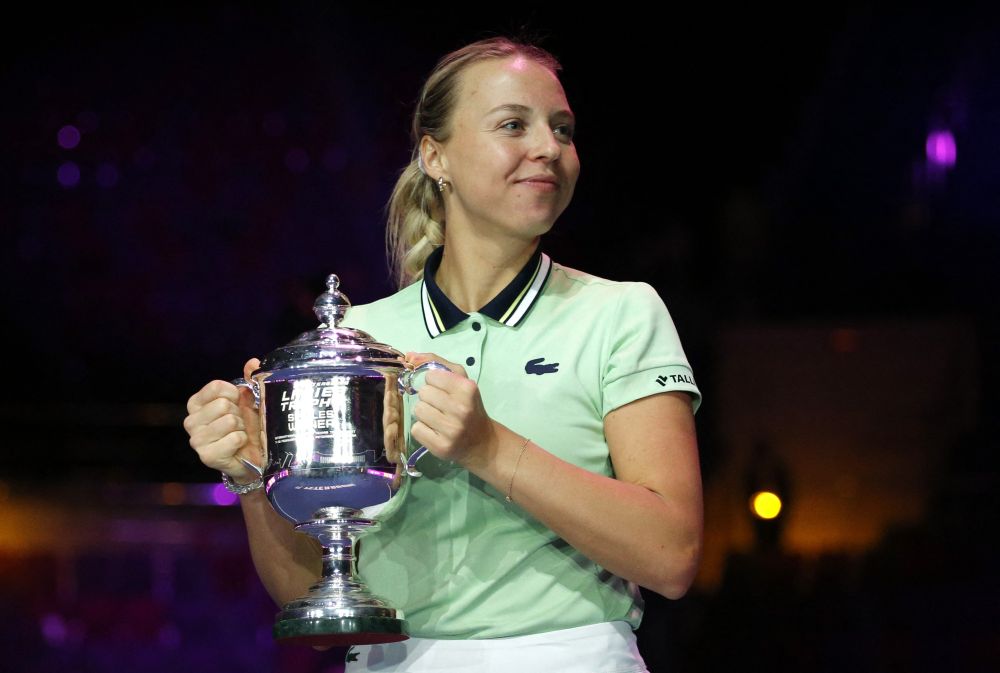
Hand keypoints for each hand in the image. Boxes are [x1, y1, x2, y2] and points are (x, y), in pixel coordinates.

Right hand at [183, 358, 263, 482]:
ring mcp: (196, 440)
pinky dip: (242, 440)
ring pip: (229, 420)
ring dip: (241, 427)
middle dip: (239, 413)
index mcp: (196, 403)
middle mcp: (191, 421)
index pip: (216, 387)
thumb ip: (250, 379)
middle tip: (240, 423)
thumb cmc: (247, 425)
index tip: (238, 402)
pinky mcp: (207, 456)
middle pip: (223, 404)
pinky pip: (234, 438)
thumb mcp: (249, 400)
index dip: (234, 393)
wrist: (253, 456)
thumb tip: (253, 362)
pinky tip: (238, 446)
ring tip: (239, 434)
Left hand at [405, 352, 497, 468]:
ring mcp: (451, 430)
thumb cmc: (469, 406)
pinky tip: (435, 431)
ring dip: (424, 414)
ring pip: (418, 411)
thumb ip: (435, 362)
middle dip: (429, 398)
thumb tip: (409, 355)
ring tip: (437, 418)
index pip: (431, 376)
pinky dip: (422, 429)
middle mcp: (461, 409)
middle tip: (440, 406)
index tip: (443, 390)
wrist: (481, 441)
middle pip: (423, 394)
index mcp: (467, 388)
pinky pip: (416, 430)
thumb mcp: (460, 380)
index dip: (434, 382)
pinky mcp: (441, 447)